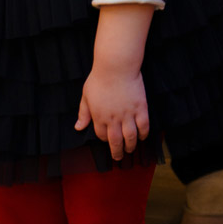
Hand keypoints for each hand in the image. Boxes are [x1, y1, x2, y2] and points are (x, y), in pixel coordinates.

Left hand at [75, 3, 154, 159]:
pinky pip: (144, 125)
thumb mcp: (86, 95)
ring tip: (131, 149)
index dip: (104, 139)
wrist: (116, 66)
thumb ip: (83, 113)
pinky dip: (143, 133)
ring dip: (130, 146)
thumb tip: (78, 127)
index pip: (101, 135)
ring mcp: (128, 114)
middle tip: (119, 157)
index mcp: (99, 116)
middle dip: (117, 152)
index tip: (107, 139)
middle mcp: (113, 118)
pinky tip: (142, 136)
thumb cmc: (99, 78)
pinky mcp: (140, 107)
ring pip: (130, 137)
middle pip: (115, 141)